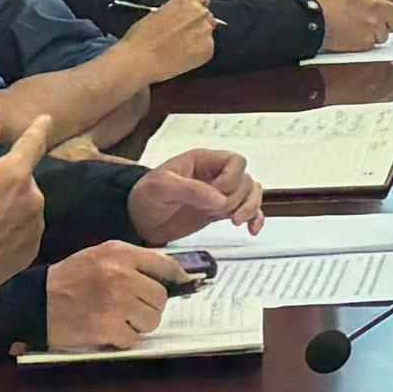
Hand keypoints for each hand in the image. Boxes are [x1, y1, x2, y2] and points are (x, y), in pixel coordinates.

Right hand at [0, 106, 54, 329]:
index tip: (46, 119)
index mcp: (16, 174)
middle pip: (24, 178)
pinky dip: (11, 230)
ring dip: (10, 205)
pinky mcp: (30, 253)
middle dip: (8, 178)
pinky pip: (24, 231)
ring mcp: (35, 228)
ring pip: (25, 205)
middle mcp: (34, 199)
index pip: (33, 142)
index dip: (38, 128)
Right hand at [44, 239, 197, 352]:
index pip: (164, 264)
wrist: (36, 302)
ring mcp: (115, 303)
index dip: (177, 277)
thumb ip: (132, 260)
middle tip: (135, 308)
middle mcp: (121, 276)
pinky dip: (123, 338)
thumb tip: (168, 274)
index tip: (183, 284)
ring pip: (151, 319)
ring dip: (139, 324)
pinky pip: (133, 338)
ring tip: (120, 319)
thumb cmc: (69, 278)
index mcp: (120, 254)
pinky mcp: (106, 328)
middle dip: (151, 306)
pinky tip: (109, 331)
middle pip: (160, 297)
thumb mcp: (99, 255)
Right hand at [107, 0, 219, 92]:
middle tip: (183, 37)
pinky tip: (181, 58)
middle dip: (198, 26)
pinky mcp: (208, 50)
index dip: (197, 8)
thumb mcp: (157, 13)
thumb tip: (180, 17)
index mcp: (186, 0)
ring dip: (198, 40)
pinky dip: (197, 55)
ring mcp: (205, 31)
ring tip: (178, 49)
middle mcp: (199, 13)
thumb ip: (175, 12)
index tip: (192, 16)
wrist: (139, 59)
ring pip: (207, 35)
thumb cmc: (142, 38)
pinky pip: (207, 50)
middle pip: (207, 17)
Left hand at [130, 148, 265, 241]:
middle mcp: (215, 175)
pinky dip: (254, 219)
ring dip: (250, 208)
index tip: (217, 195)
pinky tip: (252, 230)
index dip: (232, 178)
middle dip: (237, 199)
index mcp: (202, 161)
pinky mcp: (219, 212)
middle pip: (246, 180)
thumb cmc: (145, 197)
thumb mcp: (161, 188)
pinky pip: (247, 211)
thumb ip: (190, 190)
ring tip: (236, 222)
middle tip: (217, 213)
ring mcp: (218, 194)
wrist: (137, 221)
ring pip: (251, 194)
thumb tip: (220, 199)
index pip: (235, 161)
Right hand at [312, 0, 392, 54]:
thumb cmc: (322, 4)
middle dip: (392, 21)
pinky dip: (365, 43)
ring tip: (358, 29)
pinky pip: (373, 45)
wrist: (310, 20)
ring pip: (386, 34)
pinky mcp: (367, 42)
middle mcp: (376, 6)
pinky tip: (353, 36)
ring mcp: (373, 26)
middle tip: (380, 21)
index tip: (389, 7)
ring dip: (376, 33)